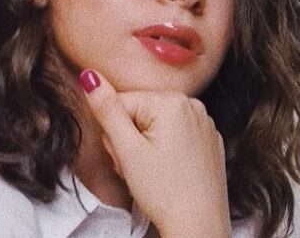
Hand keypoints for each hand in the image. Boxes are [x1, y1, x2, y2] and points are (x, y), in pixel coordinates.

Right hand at [79, 68, 231, 237]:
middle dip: (130, 139)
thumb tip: (90, 76)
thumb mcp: (127, 150)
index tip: (124, 156)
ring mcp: (204, 122)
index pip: (121, 103)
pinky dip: (166, 150)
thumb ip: (107, 109)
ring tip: (151, 172)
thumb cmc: (164, 192)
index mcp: (171, 100)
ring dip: (145, 145)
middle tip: (136, 167)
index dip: (114, 132)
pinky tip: (168, 172)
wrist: (200, 227)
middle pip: (139, 112)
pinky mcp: (209, 140)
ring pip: (156, 124)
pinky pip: (176, 134)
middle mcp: (192, 104)